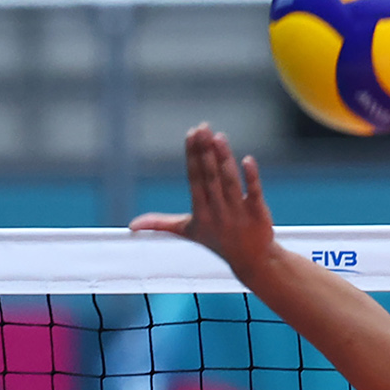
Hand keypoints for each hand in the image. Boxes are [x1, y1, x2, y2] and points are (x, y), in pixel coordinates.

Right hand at [131, 126, 278, 278]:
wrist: (252, 261)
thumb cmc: (217, 242)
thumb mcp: (187, 232)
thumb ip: (160, 224)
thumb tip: (131, 226)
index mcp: (200, 212)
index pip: (194, 179)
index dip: (192, 157)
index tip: (190, 135)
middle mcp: (218, 211)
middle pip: (210, 177)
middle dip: (205, 152)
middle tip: (203, 128)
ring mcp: (238, 212)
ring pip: (229, 182)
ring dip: (224, 159)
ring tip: (219, 137)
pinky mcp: (258, 213)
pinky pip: (254, 192)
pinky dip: (251, 177)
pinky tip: (248, 160)